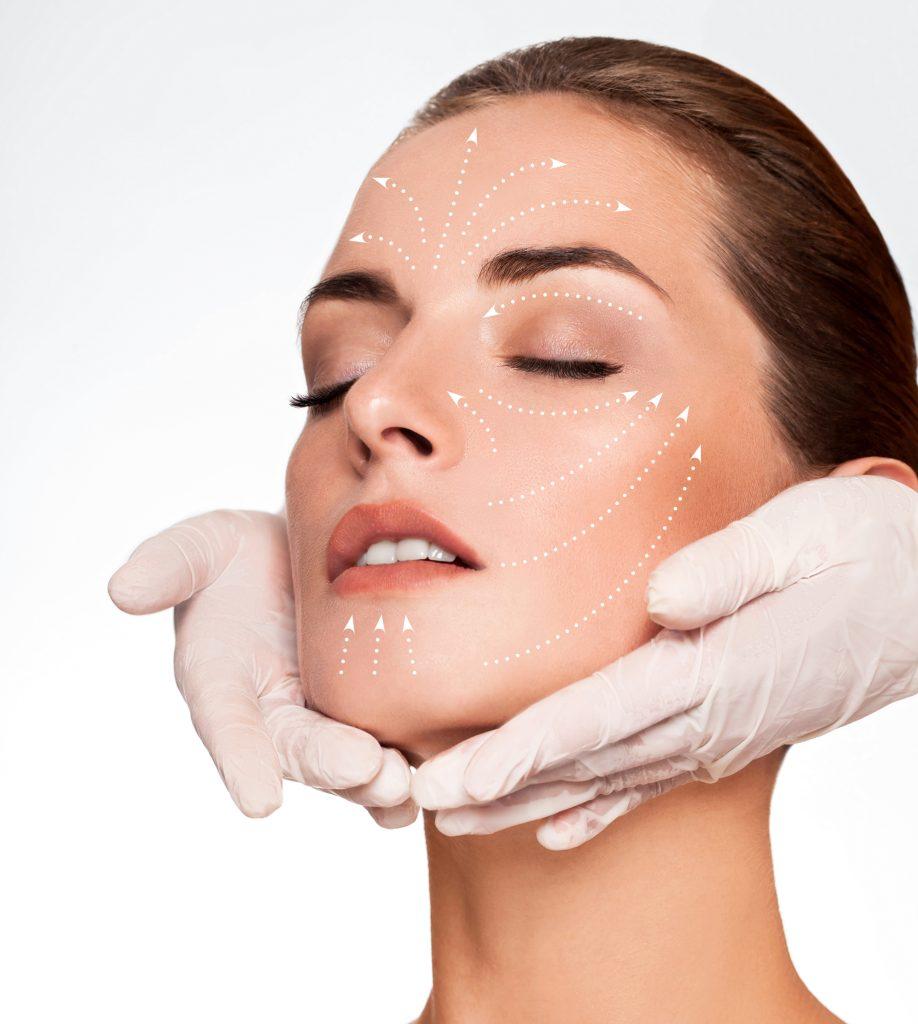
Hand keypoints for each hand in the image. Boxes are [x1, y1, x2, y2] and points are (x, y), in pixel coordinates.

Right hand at [108, 509, 417, 825]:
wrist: (313, 549)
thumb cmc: (247, 554)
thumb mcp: (204, 545)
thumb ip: (168, 564)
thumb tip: (120, 589)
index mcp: (225, 683)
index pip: (229, 726)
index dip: (242, 762)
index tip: (260, 802)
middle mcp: (275, 714)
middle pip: (300, 752)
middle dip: (331, 766)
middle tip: (366, 770)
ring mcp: (327, 719)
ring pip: (350, 765)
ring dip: (376, 782)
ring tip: (405, 784)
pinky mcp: (375, 713)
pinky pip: (391, 751)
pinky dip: (412, 768)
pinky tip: (441, 779)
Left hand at [411, 474, 917, 849]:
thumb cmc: (863, 550)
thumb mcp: (804, 534)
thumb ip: (728, 568)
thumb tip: (659, 601)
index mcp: (717, 668)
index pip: (595, 720)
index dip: (518, 753)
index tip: (448, 778)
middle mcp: (709, 718)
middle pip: (584, 761)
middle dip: (499, 786)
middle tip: (420, 806)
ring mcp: (717, 735)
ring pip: (605, 779)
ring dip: (529, 801)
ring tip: (459, 821)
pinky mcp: (726, 732)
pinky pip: (649, 782)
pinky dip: (597, 809)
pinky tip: (556, 831)